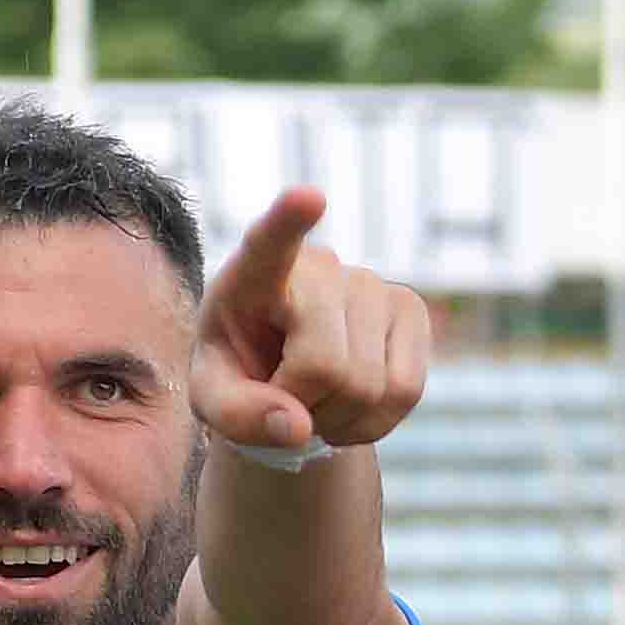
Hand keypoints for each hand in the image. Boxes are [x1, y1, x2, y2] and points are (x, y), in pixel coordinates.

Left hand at [187, 188, 434, 458]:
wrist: (287, 377)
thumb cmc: (241, 375)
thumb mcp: (213, 401)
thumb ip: (236, 415)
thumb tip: (297, 426)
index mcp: (253, 274)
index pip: (270, 243)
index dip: (289, 221)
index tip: (308, 197)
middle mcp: (319, 267)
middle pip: (326, 365)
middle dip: (306, 407)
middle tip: (285, 405)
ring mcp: (371, 283)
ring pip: (370, 386)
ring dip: (339, 420)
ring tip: (317, 405)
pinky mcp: (410, 309)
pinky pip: (406, 390)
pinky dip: (376, 423)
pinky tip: (351, 408)